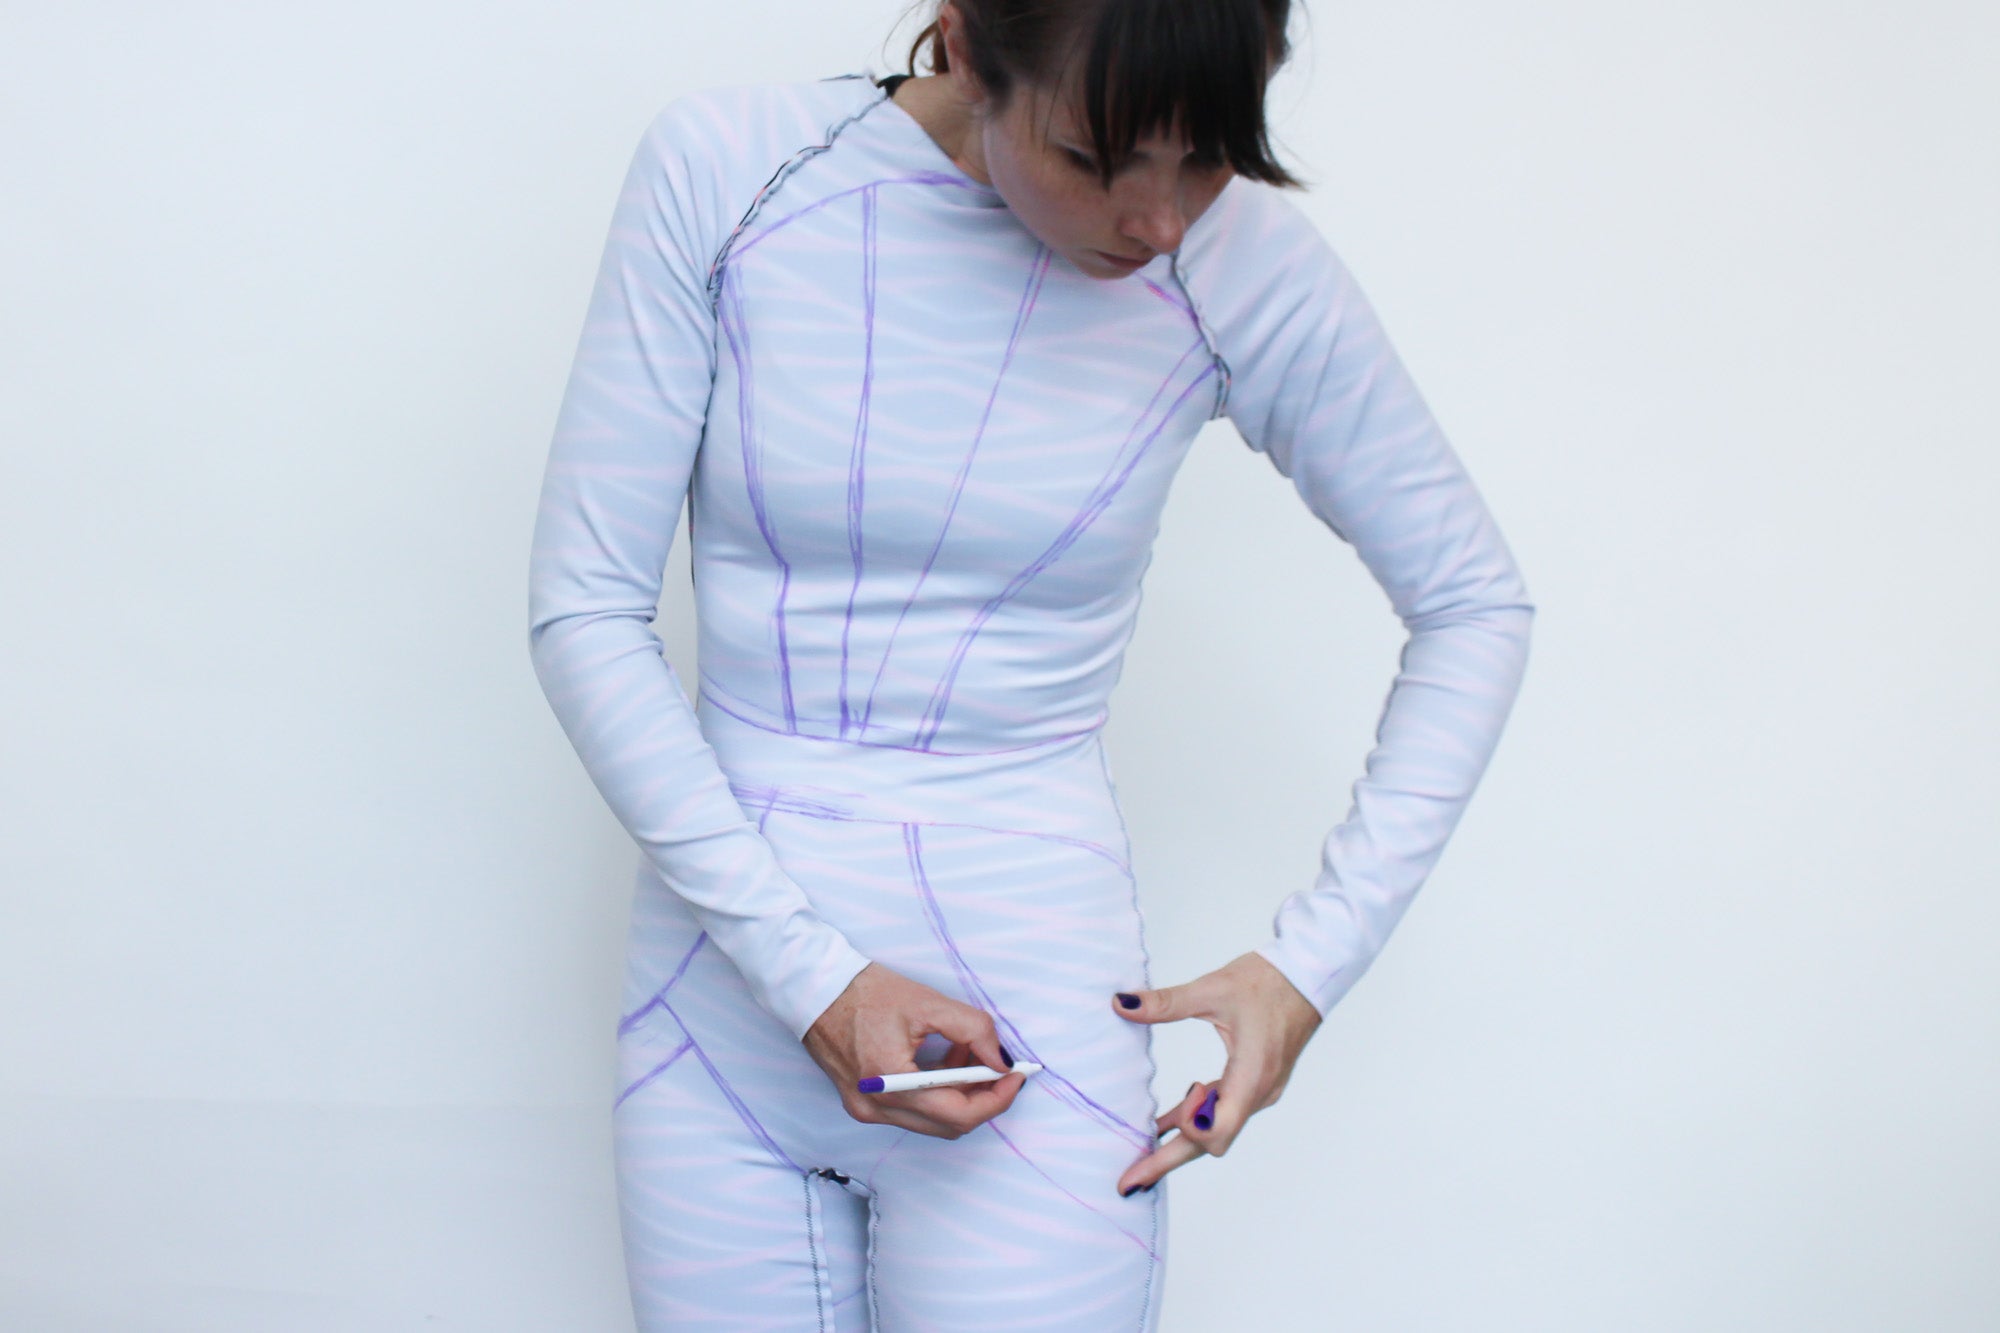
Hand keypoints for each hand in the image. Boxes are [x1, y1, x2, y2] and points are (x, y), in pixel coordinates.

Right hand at [802, 962, 1024, 1138]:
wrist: (814, 989)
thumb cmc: (864, 992)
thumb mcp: (928, 1002)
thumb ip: (973, 1030)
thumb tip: (1002, 1061)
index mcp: (890, 1084)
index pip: (959, 1114)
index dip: (997, 1098)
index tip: (1017, 1074)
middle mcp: (876, 1108)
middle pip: (949, 1124)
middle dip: (982, 1097)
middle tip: (999, 1065)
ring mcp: (866, 1110)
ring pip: (933, 1120)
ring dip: (959, 1094)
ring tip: (967, 1054)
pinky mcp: (862, 1104)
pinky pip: (913, 1111)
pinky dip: (937, 1093)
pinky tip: (943, 1061)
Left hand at [1110, 952, 1322, 1194]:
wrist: (1308, 974)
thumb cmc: (1268, 981)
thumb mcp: (1212, 989)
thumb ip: (1166, 1002)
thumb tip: (1121, 1003)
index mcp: (1252, 1075)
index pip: (1217, 1132)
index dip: (1187, 1133)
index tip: (1165, 1114)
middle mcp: (1258, 1092)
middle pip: (1211, 1142)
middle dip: (1167, 1161)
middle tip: (1128, 1183)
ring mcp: (1260, 1090)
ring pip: (1216, 1129)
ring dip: (1180, 1138)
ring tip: (1139, 1153)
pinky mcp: (1256, 1082)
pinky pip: (1221, 1112)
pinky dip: (1193, 1117)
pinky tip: (1163, 1120)